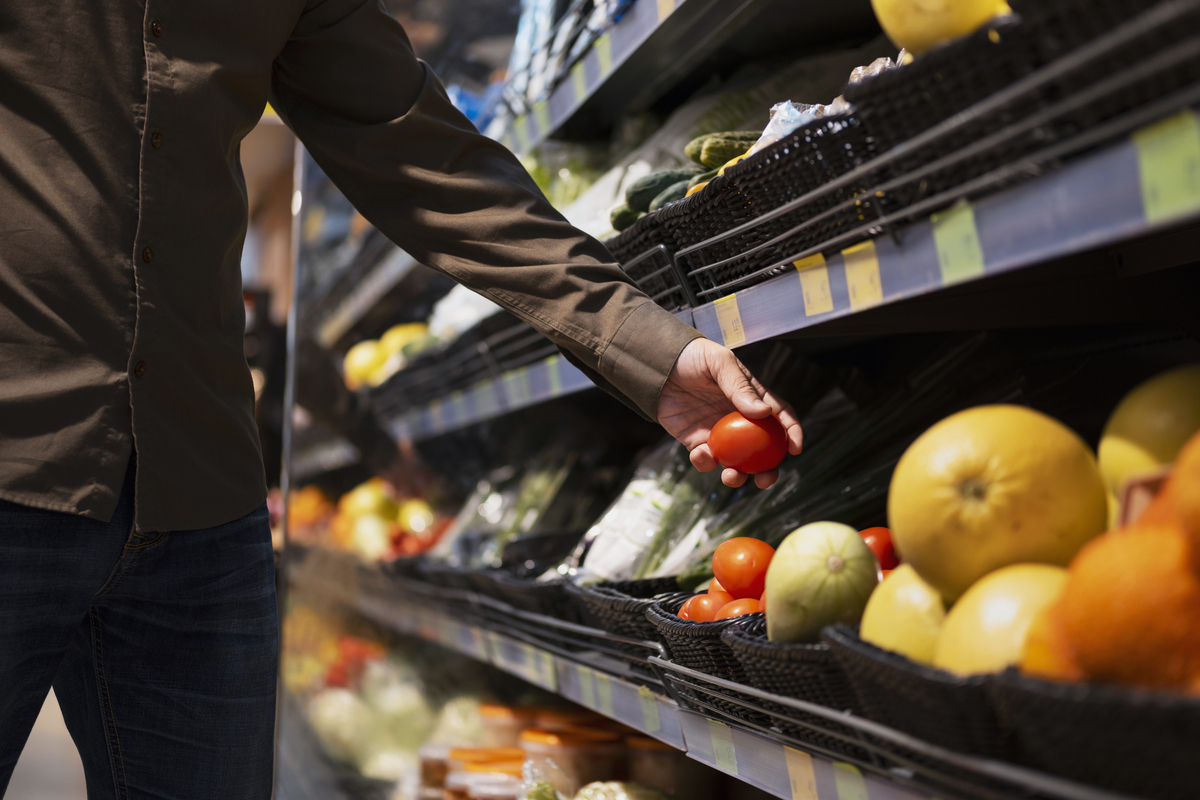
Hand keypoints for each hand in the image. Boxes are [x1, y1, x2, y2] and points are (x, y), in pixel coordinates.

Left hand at [656, 338, 802, 488]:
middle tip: (765, 479)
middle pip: (763, 450)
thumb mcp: (720, 363)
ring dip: (738, 475)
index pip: (780, 417)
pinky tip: (701, 454)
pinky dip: (706, 463)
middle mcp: (740, 420)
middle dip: (768, 469)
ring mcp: (719, 433)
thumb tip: (765, 413)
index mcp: (753, 398)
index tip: (795, 448)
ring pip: (736, 462)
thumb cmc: (693, 357)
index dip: (792, 432)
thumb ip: (740, 387)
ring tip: (732, 476)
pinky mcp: (696, 441)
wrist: (658, 365)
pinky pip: (705, 460)